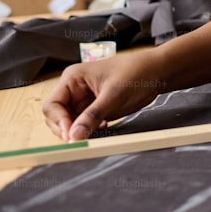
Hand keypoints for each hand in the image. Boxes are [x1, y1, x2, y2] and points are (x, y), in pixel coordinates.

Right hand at [42, 53, 165, 141]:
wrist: (158, 72)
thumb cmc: (137, 72)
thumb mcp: (114, 94)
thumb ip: (93, 115)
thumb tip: (74, 135)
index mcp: (73, 78)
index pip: (53, 105)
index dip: (59, 122)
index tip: (70, 135)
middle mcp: (75, 89)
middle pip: (57, 116)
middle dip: (67, 128)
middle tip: (80, 139)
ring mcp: (85, 100)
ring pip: (70, 122)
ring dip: (78, 131)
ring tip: (95, 131)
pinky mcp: (96, 109)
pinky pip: (84, 124)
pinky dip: (89, 130)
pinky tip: (102, 128)